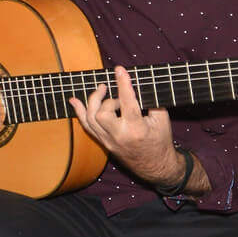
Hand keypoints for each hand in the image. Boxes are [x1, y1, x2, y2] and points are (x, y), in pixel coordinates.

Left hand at [69, 66, 180, 184]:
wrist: (156, 166)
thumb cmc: (160, 140)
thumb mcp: (162, 119)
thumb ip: (149, 100)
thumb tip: (135, 84)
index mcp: (137, 129)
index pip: (127, 103)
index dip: (123, 84)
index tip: (119, 70)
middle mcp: (119, 136)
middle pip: (101, 113)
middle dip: (107, 100)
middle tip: (117, 96)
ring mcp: (109, 141)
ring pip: (90, 119)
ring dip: (93, 101)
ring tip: (101, 90)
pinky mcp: (104, 143)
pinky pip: (87, 126)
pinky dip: (79, 112)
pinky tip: (74, 100)